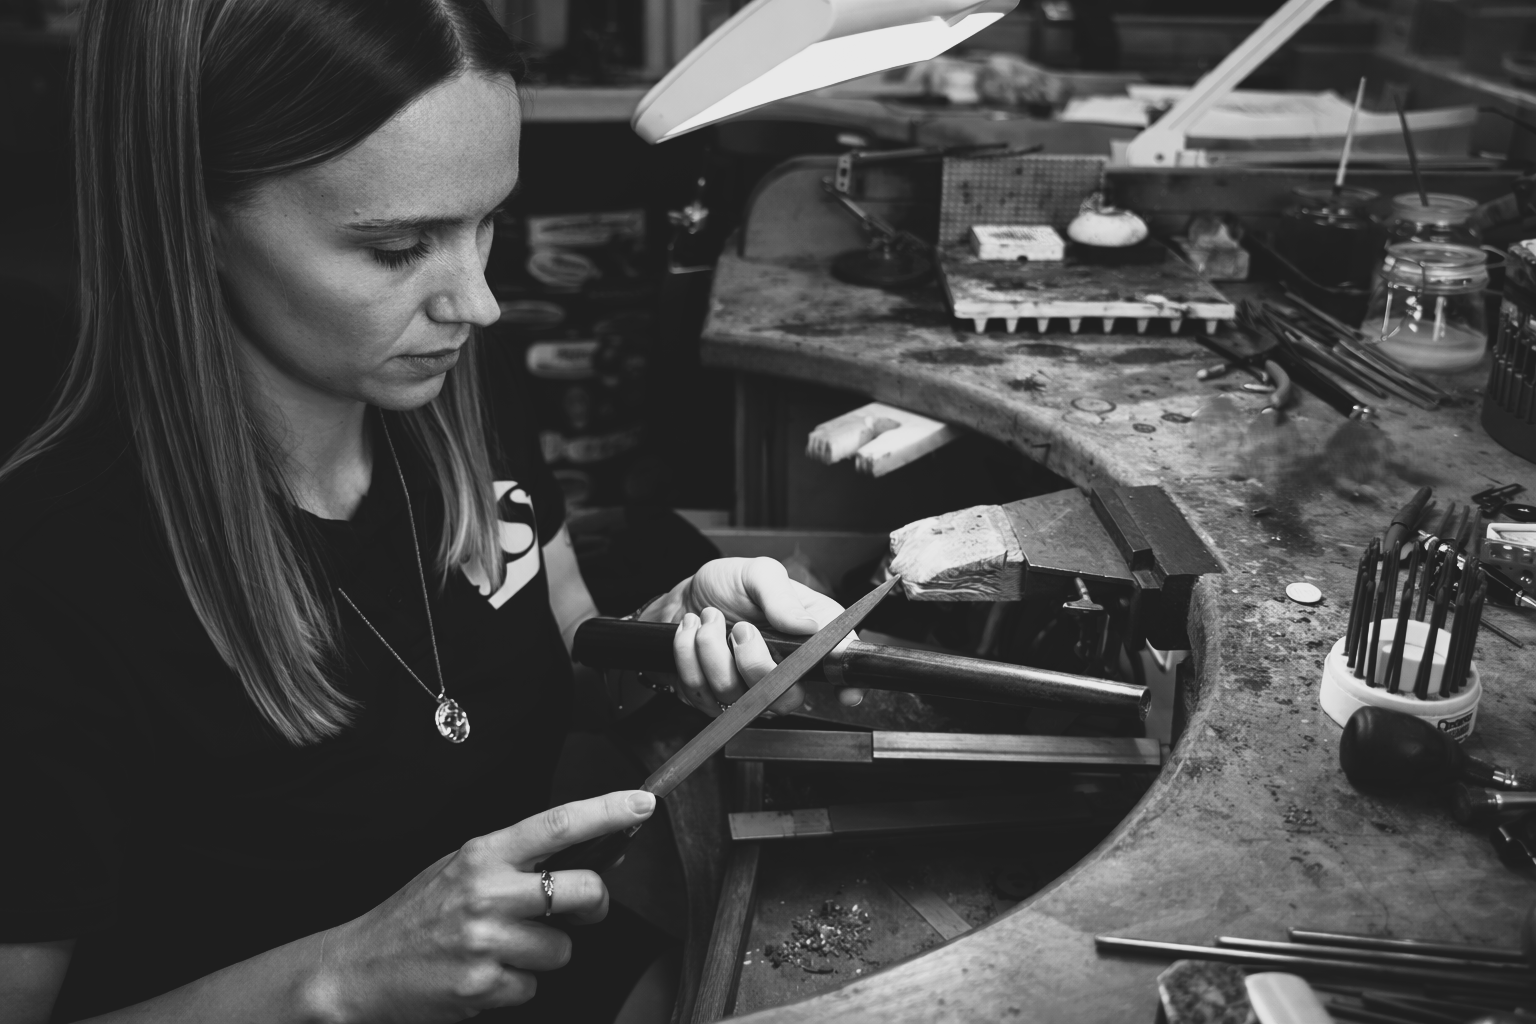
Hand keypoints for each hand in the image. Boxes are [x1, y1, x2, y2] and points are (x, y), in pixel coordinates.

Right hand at [302, 790, 656, 1023]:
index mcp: (483, 854)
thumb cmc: (416, 917)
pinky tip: (482, 975)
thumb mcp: (460, 869)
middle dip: (593, 903)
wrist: (357, 970)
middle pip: (583, 890)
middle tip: (582, 908)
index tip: (644, 802)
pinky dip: (514, 986)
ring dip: (542, 954)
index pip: (559, 823)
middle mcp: (487, 892)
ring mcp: (485, 941)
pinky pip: (533, 988)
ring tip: (501, 949)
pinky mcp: (482, 986)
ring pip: (563, 949)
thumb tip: (582, 855)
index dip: (609, 810)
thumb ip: (515, 861)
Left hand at [640, 557, 859, 716]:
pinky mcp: (713, 699)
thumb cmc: (728, 585)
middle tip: (740, 627)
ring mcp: (749, 690)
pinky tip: (692, 633)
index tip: (845, 693)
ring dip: (711, 649)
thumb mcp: (758, 574)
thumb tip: (806, 626)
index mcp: (809, 636)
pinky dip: (687, 655)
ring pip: (735, 696)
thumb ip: (781, 596)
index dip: (847, 685)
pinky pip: (700, 692)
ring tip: (708, 619)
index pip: (839, 668)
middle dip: (753, 663)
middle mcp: (784, 670)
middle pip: (784, 698)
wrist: (686, 597)